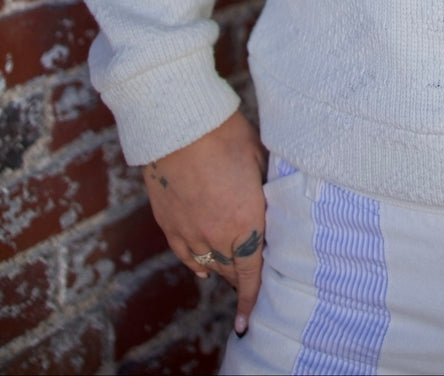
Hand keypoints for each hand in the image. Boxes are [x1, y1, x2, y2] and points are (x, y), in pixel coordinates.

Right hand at [143, 109, 267, 336]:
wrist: (179, 123)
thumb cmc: (225, 134)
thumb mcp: (259, 158)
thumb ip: (265, 187)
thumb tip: (272, 198)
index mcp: (246, 221)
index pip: (252, 272)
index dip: (251, 299)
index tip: (248, 322)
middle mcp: (217, 235)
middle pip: (231, 270)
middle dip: (242, 277)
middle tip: (251, 279)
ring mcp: (189, 230)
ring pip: (206, 265)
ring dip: (220, 269)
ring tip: (229, 272)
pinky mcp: (168, 222)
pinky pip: (183, 254)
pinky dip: (193, 264)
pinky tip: (199, 269)